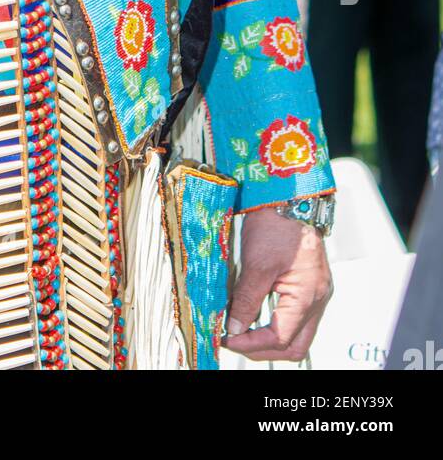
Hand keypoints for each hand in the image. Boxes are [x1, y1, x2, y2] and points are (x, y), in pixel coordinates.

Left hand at [222, 207, 331, 361]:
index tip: (227, 340)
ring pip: (298, 335)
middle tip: (235, 342)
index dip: (251, 344)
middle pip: (295, 345)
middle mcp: (318, 298)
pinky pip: (298, 317)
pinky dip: (277, 323)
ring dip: (270, 339)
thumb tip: (233, 328)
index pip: (280, 337)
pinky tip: (257, 317)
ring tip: (242, 333)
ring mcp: (317, 293)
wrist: (289, 196)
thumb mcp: (255, 263)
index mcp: (308, 295)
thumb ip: (246, 300)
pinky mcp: (311, 285)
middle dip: (263, 349)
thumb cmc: (276, 224)